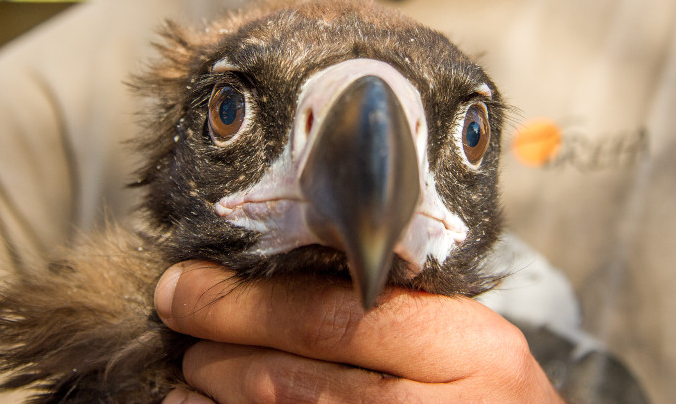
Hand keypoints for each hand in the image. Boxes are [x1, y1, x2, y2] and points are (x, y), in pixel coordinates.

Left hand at [155, 261, 563, 403]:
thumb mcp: (466, 340)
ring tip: (192, 375)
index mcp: (470, 348)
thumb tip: (274, 283)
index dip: (245, 304)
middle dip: (223, 347)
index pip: (335, 317)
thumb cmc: (492, 394)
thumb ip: (390, 312)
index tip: (188, 285)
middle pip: (299, 379)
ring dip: (222, 397)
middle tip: (183, 319)